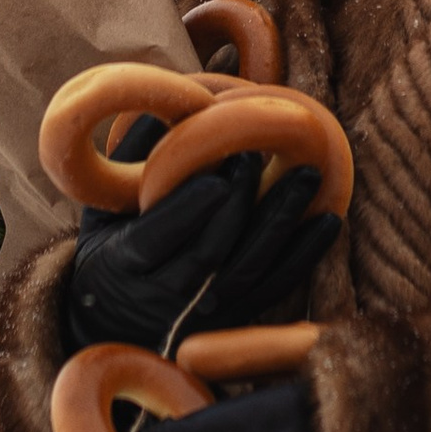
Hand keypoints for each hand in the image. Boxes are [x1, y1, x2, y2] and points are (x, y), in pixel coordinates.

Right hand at [61, 126, 339, 358]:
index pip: (157, 236)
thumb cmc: (109, 251)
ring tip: (307, 176)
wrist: (114, 324)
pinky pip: (275, 286)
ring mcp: (206, 310)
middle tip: (261, 154)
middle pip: (209, 251)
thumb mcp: (102, 211)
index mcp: (125, 263)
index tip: (214, 171)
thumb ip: (129, 161)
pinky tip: (328, 220)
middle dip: (240, 203)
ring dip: (281, 221)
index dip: (188, 207)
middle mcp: (166, 294)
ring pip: (248, 268)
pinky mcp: (237, 316)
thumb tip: (161, 107)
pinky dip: (304, 255)